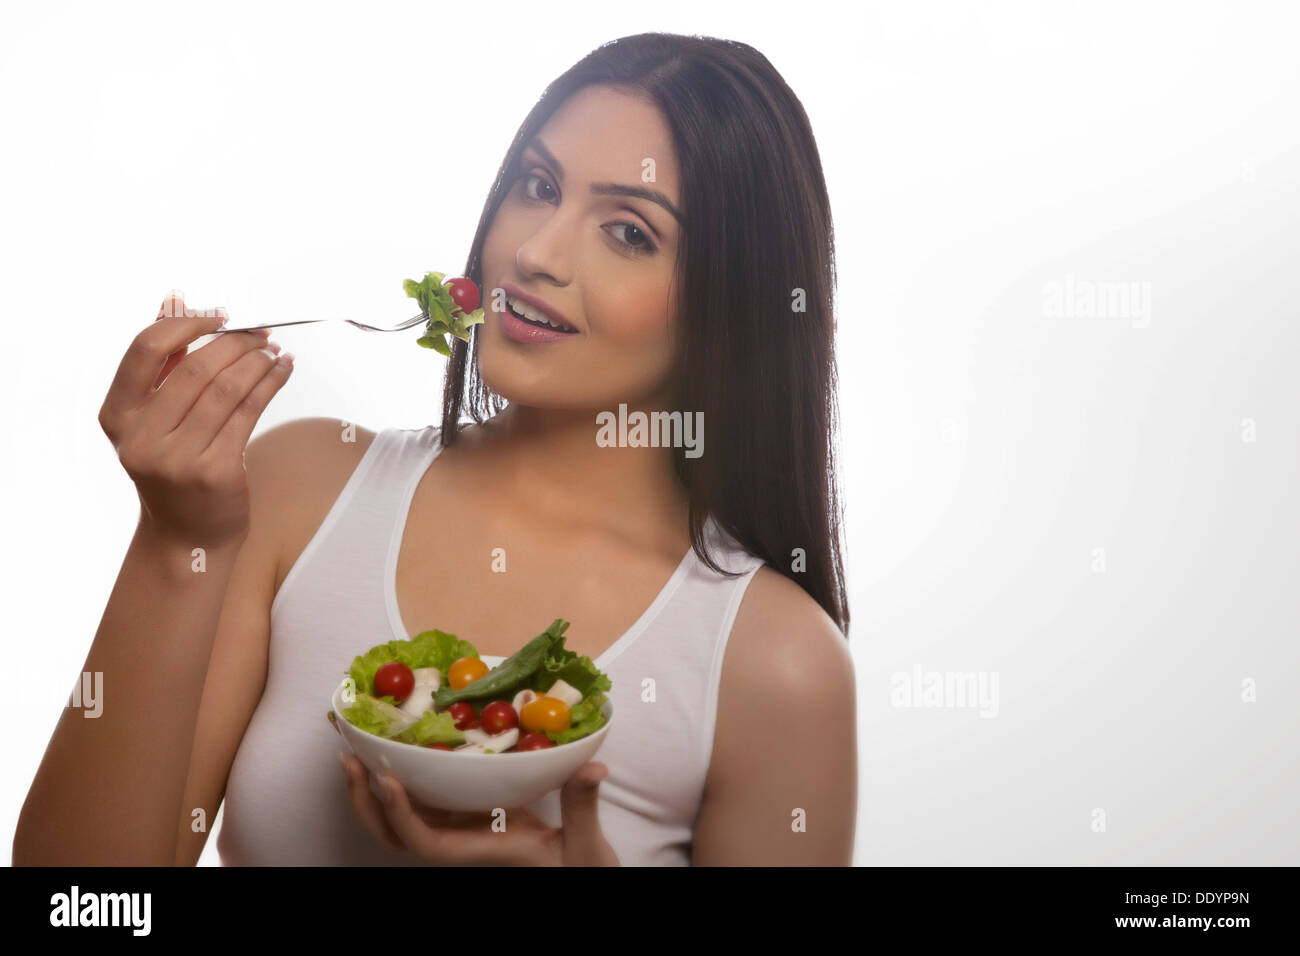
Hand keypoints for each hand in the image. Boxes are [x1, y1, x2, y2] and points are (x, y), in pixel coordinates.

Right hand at [98, 290, 291, 546]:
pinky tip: (282, 371)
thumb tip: (174, 300)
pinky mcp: (215, 472)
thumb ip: (163, 362)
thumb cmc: (172, 466)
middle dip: (234, 343)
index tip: (220, 315)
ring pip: (227, 389)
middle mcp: (141, 437)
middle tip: (260, 334)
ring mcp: (178, 458)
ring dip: (257, 362)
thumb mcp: (153, 418)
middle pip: (195, 368)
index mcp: (117, 415)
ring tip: (274, 351)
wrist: (186, 536)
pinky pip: (249, 414)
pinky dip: (270, 385)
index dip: (186, 323)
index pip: (145, 350)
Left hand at [337, 748, 619, 865]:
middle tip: (349, 755)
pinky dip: (406, 775)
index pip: (427, 843)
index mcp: (482, 851)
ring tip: (356, 748)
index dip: (401, 814)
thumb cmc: (586, 870)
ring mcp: (465, 827)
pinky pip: (428, 797)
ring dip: (375, 788)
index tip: (387, 779)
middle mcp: (464, 840)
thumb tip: (592, 768)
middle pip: (397, 835)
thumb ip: (583, 806)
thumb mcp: (587, 845)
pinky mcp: (473, 813)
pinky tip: (402, 745)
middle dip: (367, 800)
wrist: (588, 877)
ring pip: (405, 817)